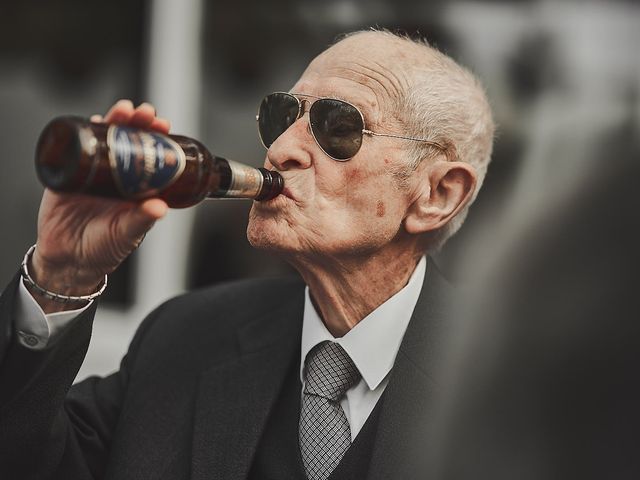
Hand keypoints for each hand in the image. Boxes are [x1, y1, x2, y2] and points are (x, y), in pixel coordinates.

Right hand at [29, 100, 170, 311]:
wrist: (68, 260)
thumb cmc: (104, 249)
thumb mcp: (126, 234)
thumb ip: (141, 221)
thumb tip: (160, 208)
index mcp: (137, 188)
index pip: (151, 156)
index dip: (157, 139)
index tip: (164, 126)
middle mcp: (118, 176)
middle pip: (130, 141)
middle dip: (138, 123)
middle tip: (146, 113)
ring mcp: (94, 172)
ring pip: (105, 140)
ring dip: (114, 122)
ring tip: (123, 111)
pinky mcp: (70, 174)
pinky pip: (76, 149)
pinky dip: (84, 134)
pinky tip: (94, 122)